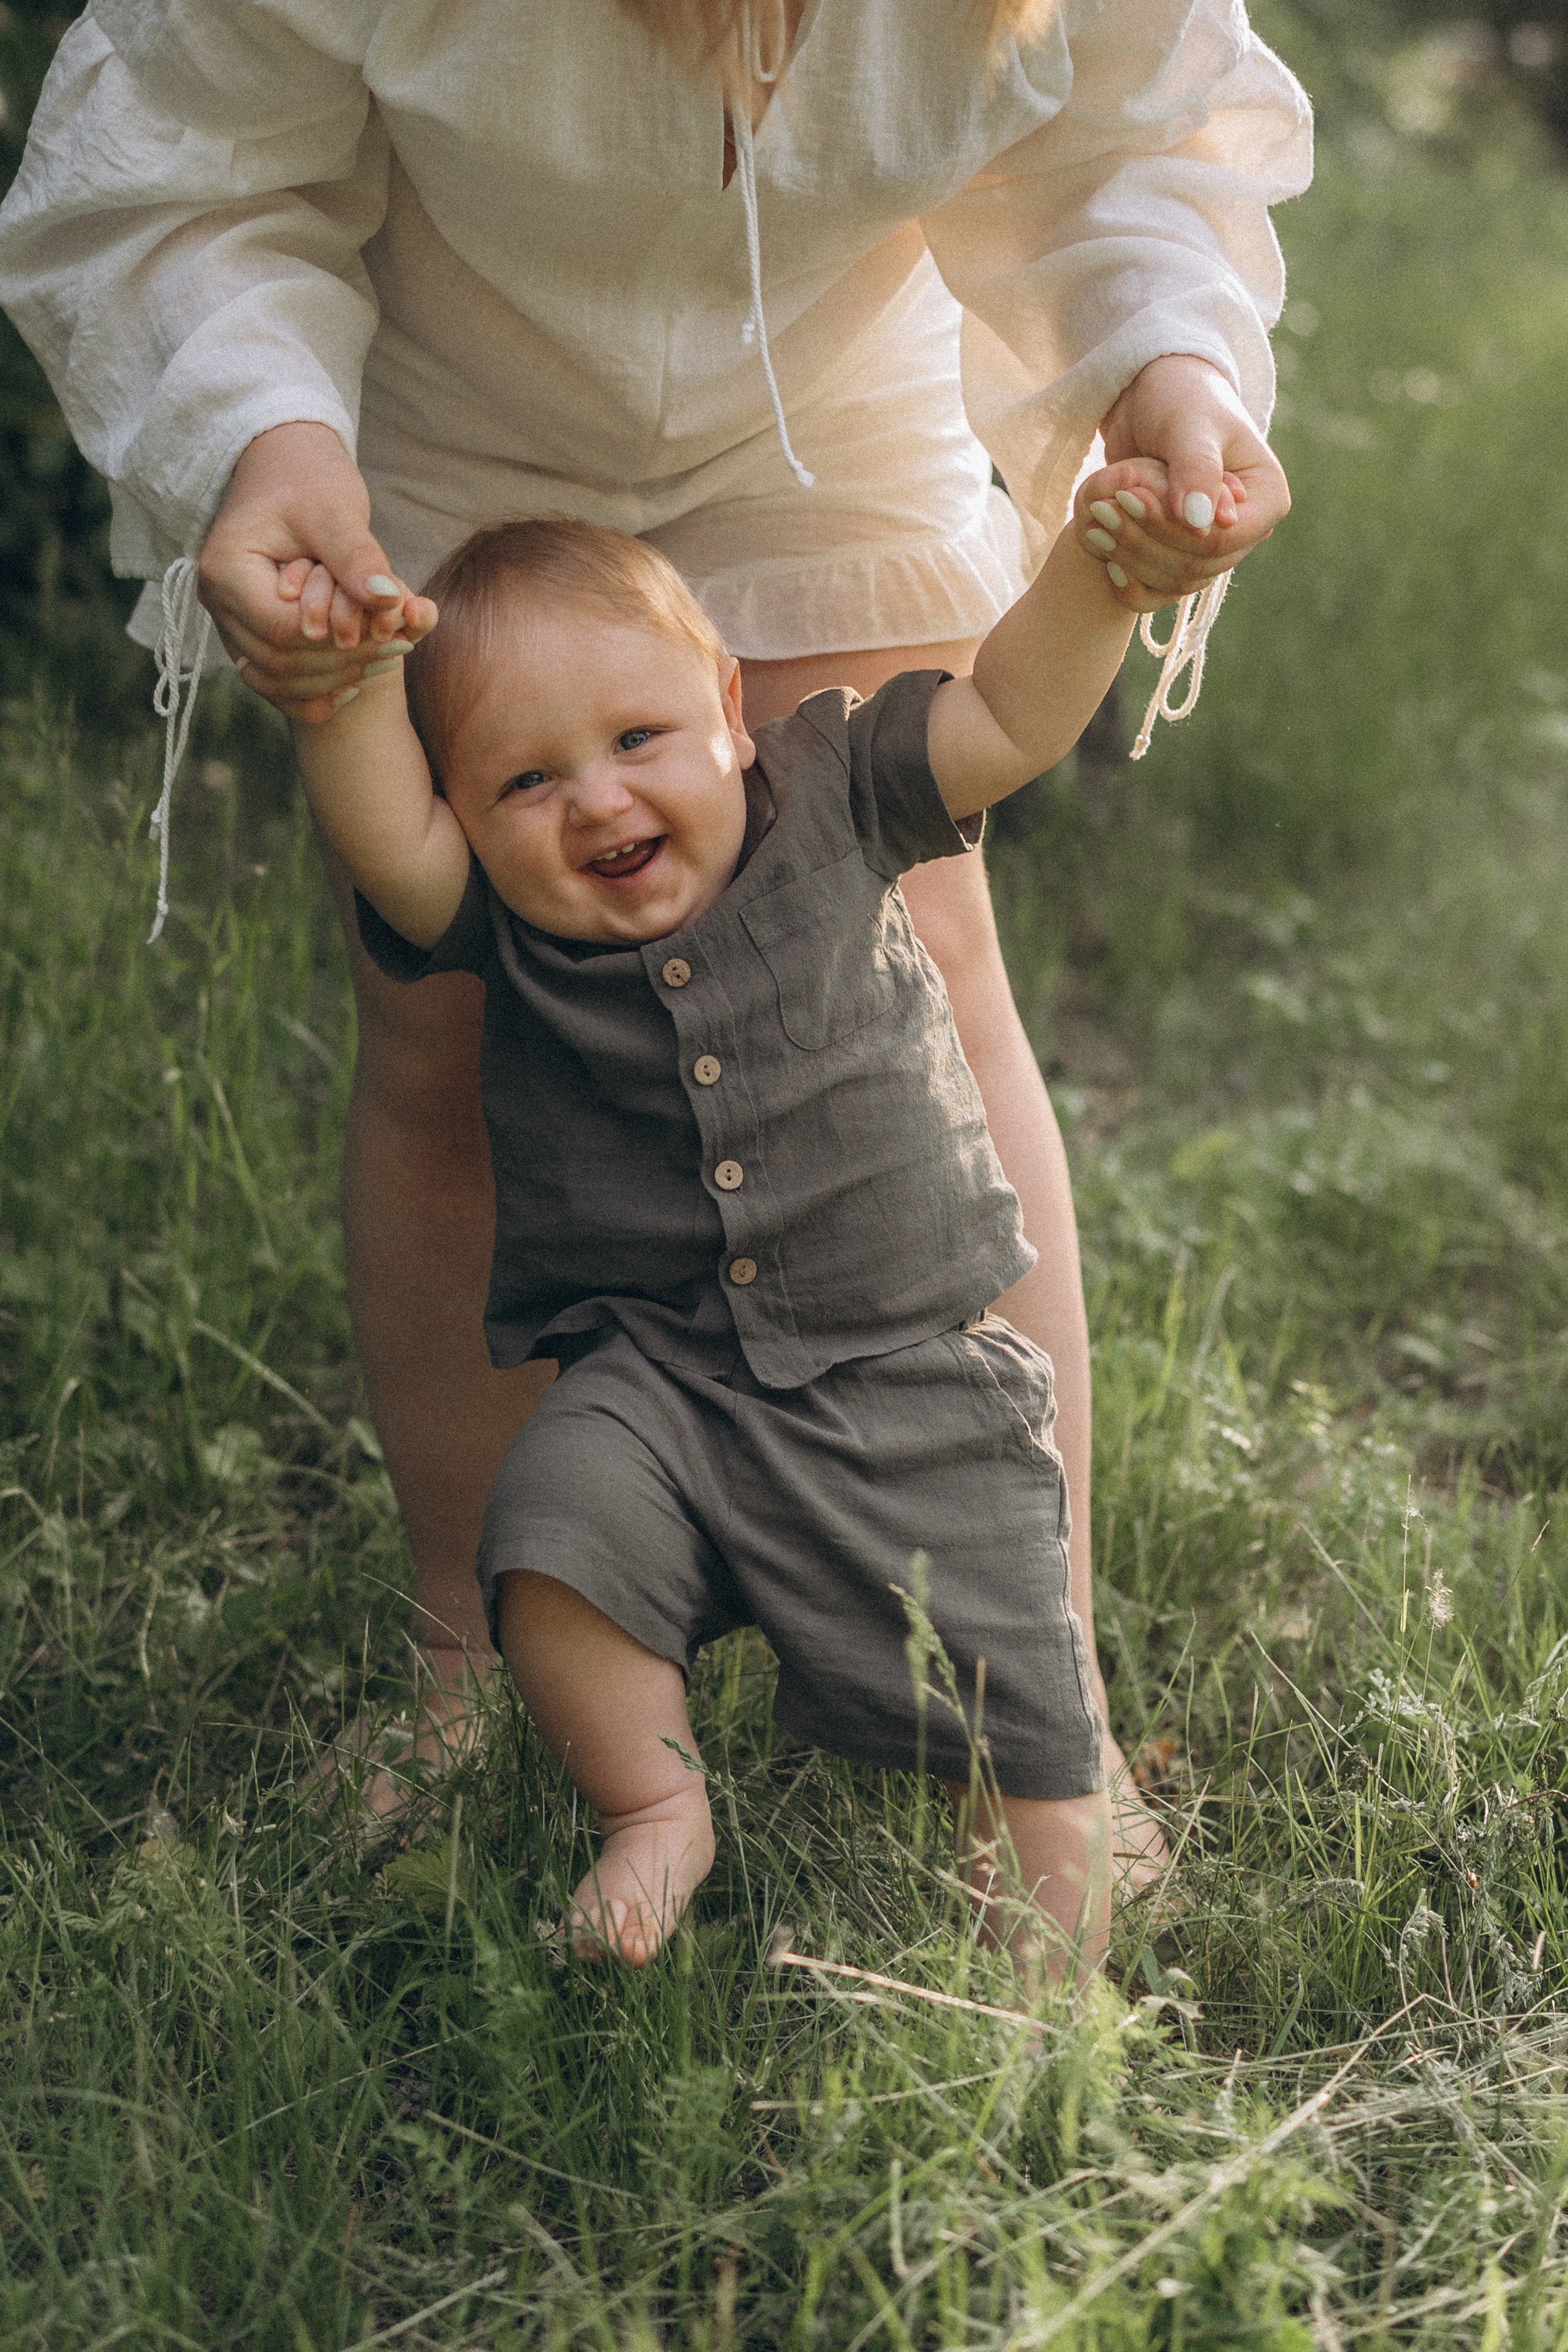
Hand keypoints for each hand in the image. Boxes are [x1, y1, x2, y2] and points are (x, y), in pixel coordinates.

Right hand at [197, 422, 436, 724]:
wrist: (285, 467)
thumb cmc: (308, 478)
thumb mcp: (335, 509)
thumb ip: (358, 556)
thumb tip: (391, 600)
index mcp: (226, 570)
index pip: (284, 630)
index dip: (341, 638)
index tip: (393, 629)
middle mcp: (217, 603)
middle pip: (280, 662)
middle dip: (344, 660)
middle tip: (401, 645)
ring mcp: (229, 623)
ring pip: (276, 681)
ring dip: (334, 678)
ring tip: (386, 656)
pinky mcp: (248, 634)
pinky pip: (275, 684)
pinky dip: (314, 691)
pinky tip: (354, 681)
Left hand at [1089, 354, 1289, 607]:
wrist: (1151, 400)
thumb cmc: (1179, 398)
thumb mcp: (1189, 425)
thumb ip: (1197, 470)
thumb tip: (1202, 526)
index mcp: (1267, 498)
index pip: (1222, 540)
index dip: (1172, 528)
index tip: (1129, 496)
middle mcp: (1246, 530)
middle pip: (1196, 566)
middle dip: (1145, 541)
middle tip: (1101, 509)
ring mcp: (1214, 548)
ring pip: (1175, 581)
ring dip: (1130, 557)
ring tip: (1094, 521)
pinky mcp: (1182, 555)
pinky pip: (1159, 589)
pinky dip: (1129, 579)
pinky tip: (1103, 557)